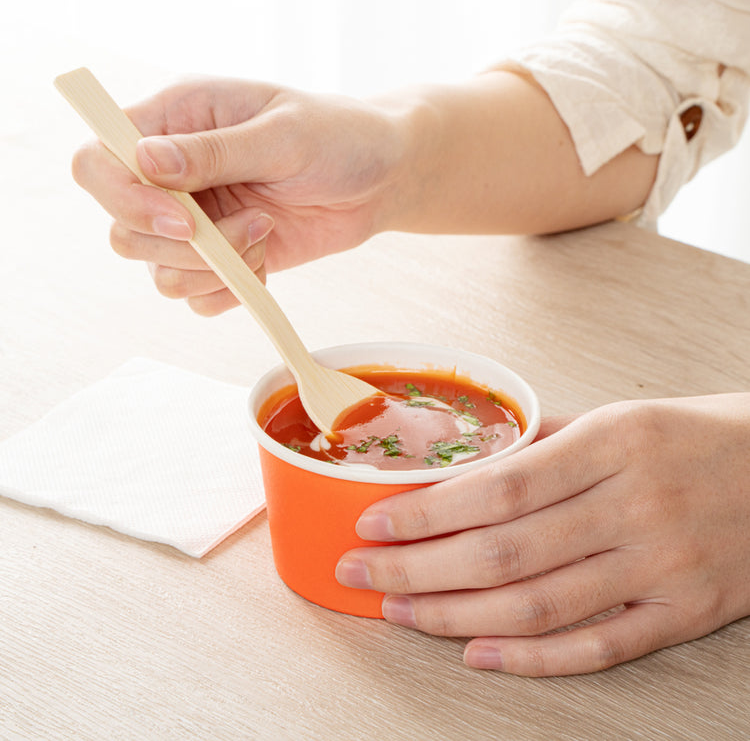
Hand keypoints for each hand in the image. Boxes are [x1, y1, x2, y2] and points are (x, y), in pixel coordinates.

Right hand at [72, 78, 402, 313]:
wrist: (379, 180)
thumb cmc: (338, 137)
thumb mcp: (282, 134)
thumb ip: (215, 152)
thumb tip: (145, 161)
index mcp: (175, 122)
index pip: (98, 162)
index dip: (124, 200)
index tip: (186, 220)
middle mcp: (174, 176)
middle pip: (123, 232)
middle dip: (184, 247)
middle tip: (250, 224)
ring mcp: (196, 222)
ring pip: (159, 273)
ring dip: (215, 269)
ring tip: (265, 232)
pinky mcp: (223, 259)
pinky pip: (196, 297)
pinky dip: (230, 290)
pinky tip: (266, 260)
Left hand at [335, 394, 749, 675]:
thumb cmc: (697, 436)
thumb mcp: (622, 417)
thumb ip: (545, 442)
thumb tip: (470, 464)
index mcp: (614, 444)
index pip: (500, 486)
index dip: (428, 510)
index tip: (375, 520)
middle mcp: (636, 507)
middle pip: (505, 551)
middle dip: (418, 565)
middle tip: (361, 571)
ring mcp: (663, 568)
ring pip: (539, 605)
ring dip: (454, 614)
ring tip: (399, 610)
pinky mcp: (686, 615)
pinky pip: (598, 646)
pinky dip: (531, 659)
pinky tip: (475, 653)